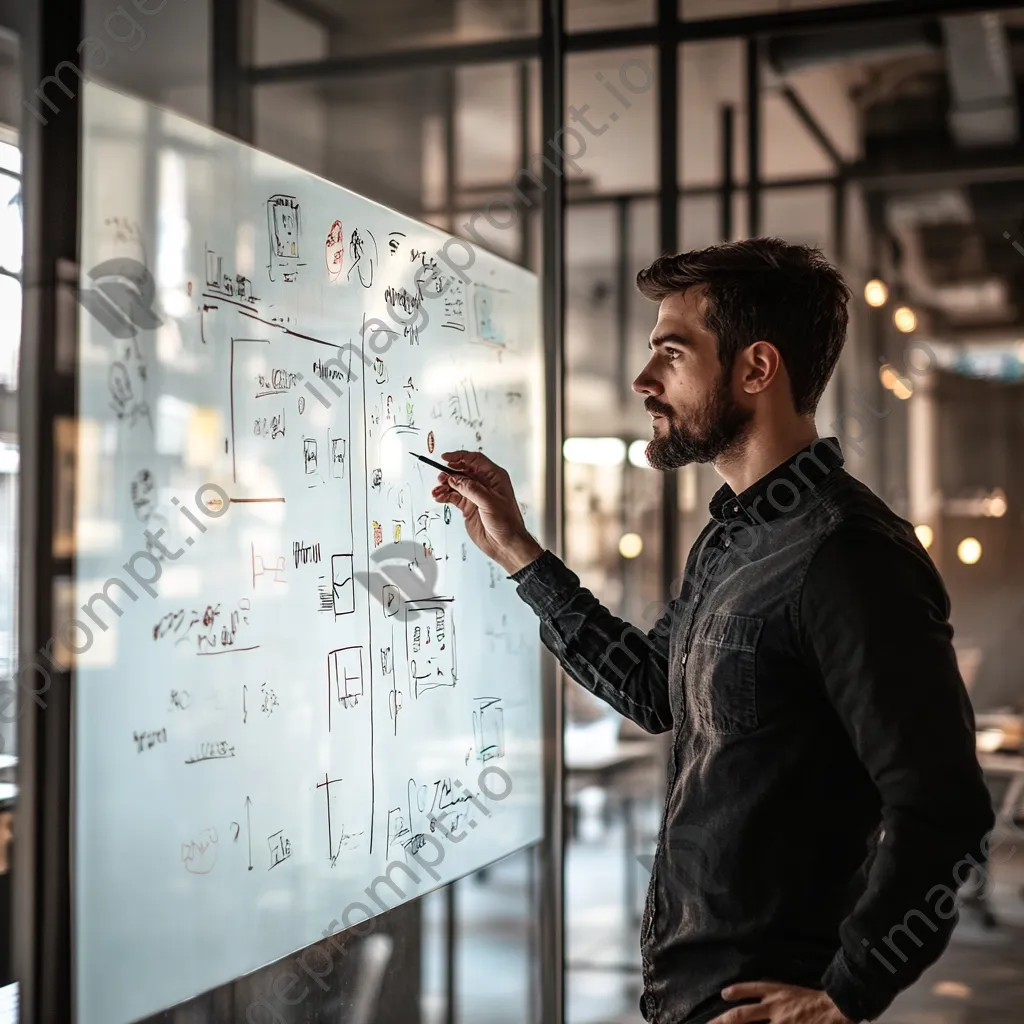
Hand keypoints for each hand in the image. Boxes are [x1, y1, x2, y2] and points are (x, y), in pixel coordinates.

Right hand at [429, 450, 542, 574]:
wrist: (506, 544)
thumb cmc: (508, 523)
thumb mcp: (489, 502)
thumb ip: (471, 489)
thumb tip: (456, 479)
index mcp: (495, 477)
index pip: (475, 460)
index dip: (460, 457)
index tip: (446, 458)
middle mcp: (485, 484)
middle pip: (463, 471)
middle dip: (450, 472)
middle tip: (441, 477)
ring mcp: (475, 496)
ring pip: (456, 484)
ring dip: (445, 485)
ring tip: (438, 490)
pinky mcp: (468, 506)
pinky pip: (453, 496)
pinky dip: (445, 496)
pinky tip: (439, 497)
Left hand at [709, 983, 854, 1023]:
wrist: (838, 1009)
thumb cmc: (818, 1001)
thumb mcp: (794, 992)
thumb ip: (776, 995)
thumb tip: (761, 1000)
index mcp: (777, 993)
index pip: (752, 989)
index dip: (737, 992)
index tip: (724, 994)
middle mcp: (774, 1008)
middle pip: (743, 1015)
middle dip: (723, 1021)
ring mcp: (782, 1023)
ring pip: (752, 1023)